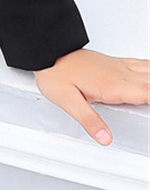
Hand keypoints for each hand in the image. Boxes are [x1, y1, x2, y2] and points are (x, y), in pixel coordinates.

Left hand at [35, 48, 149, 144]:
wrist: (49, 51)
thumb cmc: (56, 74)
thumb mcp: (68, 102)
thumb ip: (89, 120)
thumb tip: (105, 138)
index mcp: (113, 87)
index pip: (148, 95)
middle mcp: (120, 75)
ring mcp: (119, 67)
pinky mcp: (115, 63)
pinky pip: (141, 64)